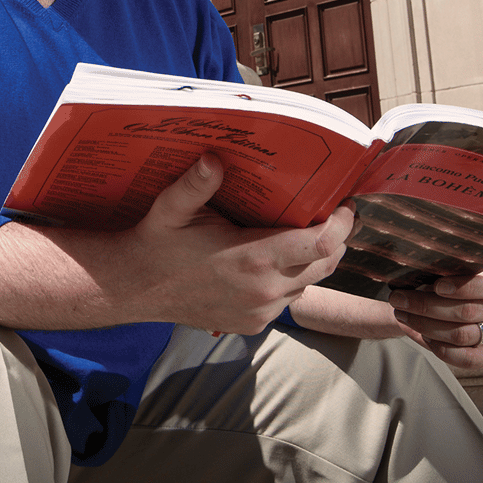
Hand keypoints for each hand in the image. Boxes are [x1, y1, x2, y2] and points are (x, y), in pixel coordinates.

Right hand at [126, 153, 353, 334]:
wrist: (138, 287)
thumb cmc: (159, 241)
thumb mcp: (172, 207)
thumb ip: (195, 184)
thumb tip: (213, 157)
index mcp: (252, 259)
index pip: (320, 245)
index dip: (341, 224)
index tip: (345, 203)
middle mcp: (264, 291)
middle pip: (326, 265)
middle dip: (336, 239)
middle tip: (332, 213)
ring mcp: (261, 312)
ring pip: (309, 284)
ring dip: (313, 260)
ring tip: (303, 232)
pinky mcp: (254, 325)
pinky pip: (288, 300)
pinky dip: (291, 279)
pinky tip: (274, 259)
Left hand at [388, 265, 482, 369]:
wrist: (436, 295)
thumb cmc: (440, 274)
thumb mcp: (443, 264)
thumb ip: (439, 265)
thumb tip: (416, 267)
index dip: (464, 287)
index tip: (437, 286)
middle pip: (468, 312)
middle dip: (427, 306)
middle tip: (399, 299)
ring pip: (462, 335)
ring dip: (426, 326)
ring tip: (403, 315)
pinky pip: (467, 359)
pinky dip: (440, 348)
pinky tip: (422, 334)